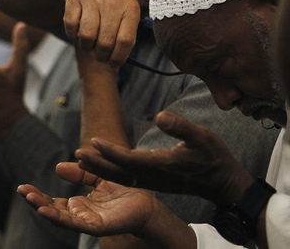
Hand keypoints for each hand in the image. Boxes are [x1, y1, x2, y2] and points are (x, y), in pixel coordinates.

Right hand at [17, 162, 157, 236]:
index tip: (23, 187)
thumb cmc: (125, 192)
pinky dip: (59, 218)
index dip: (38, 195)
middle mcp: (80, 215)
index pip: (52, 202)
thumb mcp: (97, 176)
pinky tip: (46, 210)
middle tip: (21, 190)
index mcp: (78, 206)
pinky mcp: (97, 226)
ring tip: (29, 198)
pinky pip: (75, 223)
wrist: (148, 203)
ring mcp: (87, 222)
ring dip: (43, 209)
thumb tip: (57, 168)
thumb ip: (79, 173)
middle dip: (36, 201)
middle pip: (52, 211)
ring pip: (60, 218)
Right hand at [64, 0, 139, 66]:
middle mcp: (112, 3)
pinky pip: (71, 26)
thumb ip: (126, 32)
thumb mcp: (128, 8)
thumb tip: (117, 61)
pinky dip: (72, 35)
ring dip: (86, 46)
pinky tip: (77, 31)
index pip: (125, 41)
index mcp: (129, 8)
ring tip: (89, 43)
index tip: (113, 63)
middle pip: (105, 42)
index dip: (118, 58)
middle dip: (101, 56)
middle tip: (99, 55)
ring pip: (87, 36)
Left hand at [75, 111, 254, 205]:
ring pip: (121, 178)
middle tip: (76, 154)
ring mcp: (153, 182)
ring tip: (80, 159)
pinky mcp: (153, 183)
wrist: (223, 184)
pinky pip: (127, 180)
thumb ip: (181, 127)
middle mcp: (154, 176)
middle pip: (120, 171)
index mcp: (163, 164)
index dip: (111, 151)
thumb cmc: (214, 157)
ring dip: (100, 169)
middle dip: (97, 163)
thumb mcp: (203, 136)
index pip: (131, 159)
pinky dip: (111, 173)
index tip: (94, 141)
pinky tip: (99, 167)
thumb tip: (159, 115)